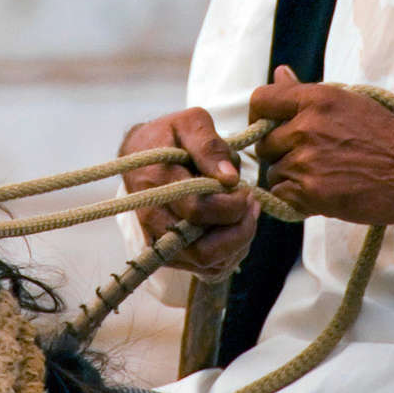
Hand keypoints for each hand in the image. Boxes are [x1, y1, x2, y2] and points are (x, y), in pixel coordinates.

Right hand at [121, 109, 259, 281]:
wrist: (142, 158)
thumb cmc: (170, 137)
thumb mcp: (190, 123)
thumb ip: (209, 145)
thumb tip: (229, 178)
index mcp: (154, 184)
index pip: (197, 210)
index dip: (231, 204)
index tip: (244, 188)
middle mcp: (152, 220)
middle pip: (203, 249)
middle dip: (240, 229)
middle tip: (251, 203)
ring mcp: (160, 242)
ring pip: (208, 263)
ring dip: (239, 242)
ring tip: (247, 213)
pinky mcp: (171, 255)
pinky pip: (209, 269)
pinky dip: (232, 252)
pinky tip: (236, 227)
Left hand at [250, 67, 393, 223]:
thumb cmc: (388, 135)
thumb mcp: (348, 102)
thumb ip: (305, 93)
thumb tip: (279, 72)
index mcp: (315, 99)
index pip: (261, 101)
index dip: (261, 118)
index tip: (271, 128)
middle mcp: (306, 126)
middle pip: (264, 143)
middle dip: (280, 153)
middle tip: (308, 159)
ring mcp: (307, 160)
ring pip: (274, 172)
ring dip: (290, 178)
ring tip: (322, 176)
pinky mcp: (311, 191)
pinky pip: (282, 195)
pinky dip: (296, 199)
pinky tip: (321, 193)